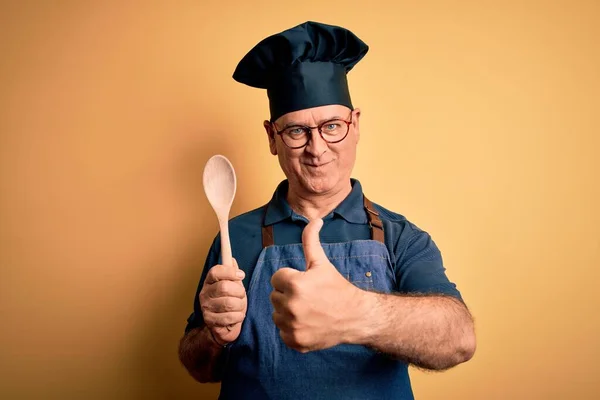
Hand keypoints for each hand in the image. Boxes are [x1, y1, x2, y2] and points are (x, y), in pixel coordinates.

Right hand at [200, 258, 246, 345]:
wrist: (225, 325)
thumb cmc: (230, 302)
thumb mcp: (233, 285)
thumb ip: (232, 273)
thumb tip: (231, 259)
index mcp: (209, 282)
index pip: (216, 271)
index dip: (230, 272)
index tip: (241, 275)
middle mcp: (205, 293)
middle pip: (224, 287)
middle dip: (239, 292)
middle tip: (241, 295)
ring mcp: (206, 307)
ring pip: (229, 303)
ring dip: (240, 306)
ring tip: (239, 307)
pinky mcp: (209, 321)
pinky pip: (229, 317)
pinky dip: (238, 316)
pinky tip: (237, 316)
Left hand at [270, 219, 363, 352]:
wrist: (356, 317)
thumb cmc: (337, 287)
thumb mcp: (321, 263)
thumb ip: (311, 240)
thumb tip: (314, 219)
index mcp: (295, 284)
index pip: (276, 278)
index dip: (290, 279)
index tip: (305, 283)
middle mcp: (291, 306)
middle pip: (274, 296)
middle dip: (288, 294)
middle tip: (308, 297)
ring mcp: (293, 326)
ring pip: (276, 314)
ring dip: (287, 312)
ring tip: (308, 310)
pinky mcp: (295, 342)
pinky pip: (282, 332)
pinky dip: (292, 329)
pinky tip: (308, 323)